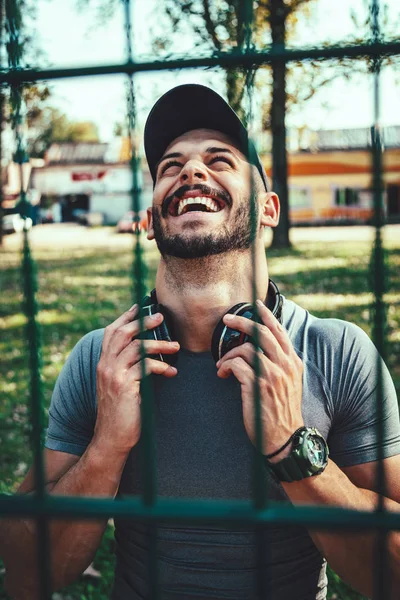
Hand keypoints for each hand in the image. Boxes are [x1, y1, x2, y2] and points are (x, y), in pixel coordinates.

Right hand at [94, 304, 179, 454]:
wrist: (112, 438)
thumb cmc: (121, 412)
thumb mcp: (120, 385)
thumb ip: (128, 368)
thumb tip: (147, 354)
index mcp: (103, 363)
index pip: (111, 332)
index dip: (125, 317)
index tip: (140, 306)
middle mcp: (105, 366)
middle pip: (123, 333)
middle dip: (142, 321)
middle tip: (160, 316)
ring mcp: (113, 375)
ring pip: (136, 348)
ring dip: (159, 344)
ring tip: (176, 347)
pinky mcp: (124, 387)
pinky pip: (145, 368)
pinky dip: (160, 366)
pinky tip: (171, 372)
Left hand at [216, 299, 303, 456]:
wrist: (287, 439)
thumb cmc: (283, 412)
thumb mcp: (290, 384)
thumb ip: (281, 365)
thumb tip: (263, 350)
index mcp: (293, 362)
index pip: (280, 331)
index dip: (266, 315)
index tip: (255, 305)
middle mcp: (285, 365)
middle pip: (262, 332)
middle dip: (242, 322)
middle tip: (227, 320)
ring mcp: (273, 375)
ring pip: (247, 348)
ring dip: (229, 353)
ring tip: (222, 364)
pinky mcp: (258, 386)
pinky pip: (237, 365)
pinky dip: (225, 366)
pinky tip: (222, 375)